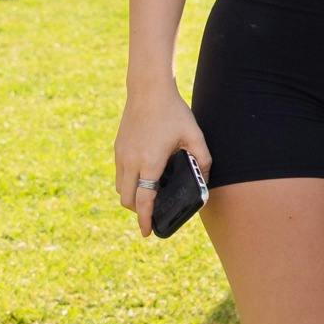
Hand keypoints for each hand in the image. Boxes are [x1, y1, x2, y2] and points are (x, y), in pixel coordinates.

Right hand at [114, 86, 211, 220]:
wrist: (147, 90)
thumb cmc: (173, 112)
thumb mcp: (195, 136)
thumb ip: (203, 160)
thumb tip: (205, 180)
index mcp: (150, 161)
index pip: (144, 199)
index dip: (145, 219)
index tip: (147, 233)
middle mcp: (130, 161)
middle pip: (127, 199)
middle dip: (138, 211)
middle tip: (152, 216)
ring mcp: (121, 155)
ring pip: (120, 188)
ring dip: (131, 197)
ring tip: (148, 200)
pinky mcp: (117, 149)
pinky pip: (119, 175)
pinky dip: (128, 184)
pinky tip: (143, 181)